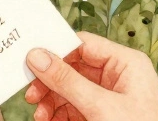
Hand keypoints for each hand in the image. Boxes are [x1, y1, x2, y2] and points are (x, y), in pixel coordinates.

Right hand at [24, 33, 157, 120]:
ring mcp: (110, 97)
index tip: (32, 61)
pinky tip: (49, 119)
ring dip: (51, 101)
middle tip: (32, 94)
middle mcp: (117, 76)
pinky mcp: (104, 114)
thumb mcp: (102, 106)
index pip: (83, 44)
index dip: (56, 51)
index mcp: (125, 63)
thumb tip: (38, 57)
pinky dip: (59, 113)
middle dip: (50, 83)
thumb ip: (68, 81)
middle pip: (72, 68)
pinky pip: (74, 106)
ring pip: (70, 89)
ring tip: (40, 114)